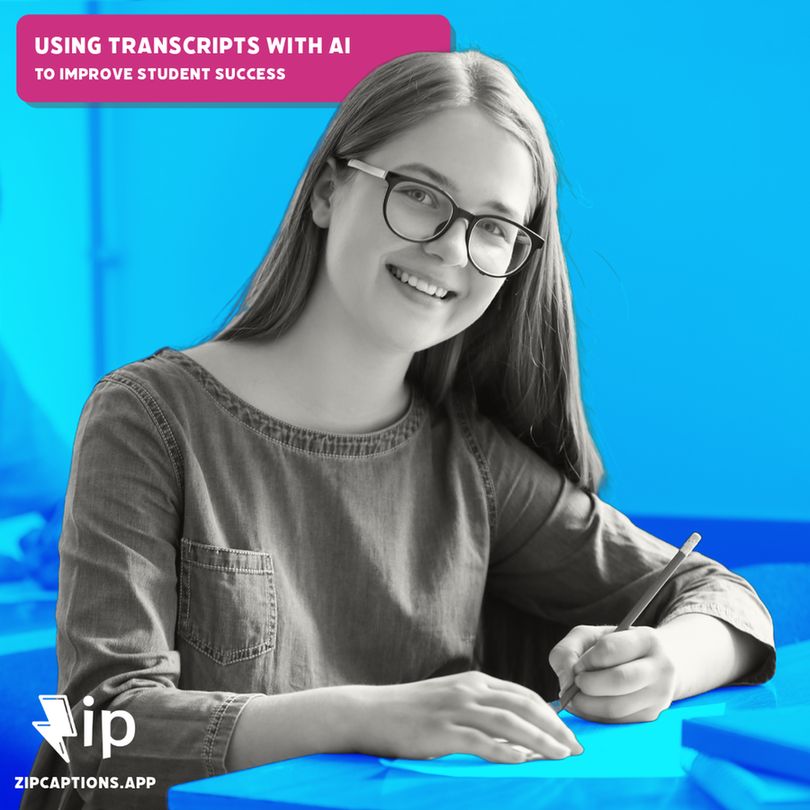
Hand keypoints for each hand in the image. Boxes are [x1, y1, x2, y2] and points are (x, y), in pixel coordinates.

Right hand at [356, 671, 582, 762]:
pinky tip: (521, 761)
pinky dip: (503, 751)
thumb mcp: (451, 701)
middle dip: (554, 727)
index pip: (523, 695)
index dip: (551, 714)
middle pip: (523, 706)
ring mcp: (455, 709)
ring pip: (508, 722)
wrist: (371, 712)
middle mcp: (469, 690)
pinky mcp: (441, 732)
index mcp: (474, 682)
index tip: (570, 733)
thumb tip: (514, 733)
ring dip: (539, 740)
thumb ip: (481, 710)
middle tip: (577, 749)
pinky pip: (479, 741)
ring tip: (561, 756)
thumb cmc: (412, 711)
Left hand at [549, 625, 677, 722]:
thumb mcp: (589, 636)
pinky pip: (617, 722)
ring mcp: (659, 695)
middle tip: (576, 682)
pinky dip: (595, 716)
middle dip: (588, 684)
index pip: (610, 649)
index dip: (587, 659)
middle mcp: (660, 668)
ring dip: (587, 704)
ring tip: (576, 696)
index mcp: (647, 639)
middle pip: (618, 680)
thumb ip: (568, 651)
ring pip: (617, 707)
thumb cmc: (614, 646)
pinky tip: (586, 706)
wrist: (653, 663)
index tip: (579, 664)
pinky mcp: (652, 716)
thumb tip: (566, 683)